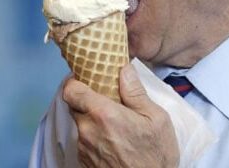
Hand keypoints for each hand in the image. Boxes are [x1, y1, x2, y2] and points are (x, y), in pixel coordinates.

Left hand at [63, 64, 179, 167]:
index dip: (75, 81)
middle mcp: (88, 130)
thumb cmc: (156, 155)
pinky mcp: (85, 162)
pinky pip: (84, 142)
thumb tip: (124, 69)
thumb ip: (135, 92)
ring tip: (116, 124)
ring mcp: (84, 149)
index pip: (71, 90)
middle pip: (75, 106)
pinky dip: (95, 137)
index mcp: (104, 114)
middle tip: (108, 100)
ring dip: (92, 120)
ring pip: (81, 125)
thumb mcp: (157, 118)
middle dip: (88, 100)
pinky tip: (115, 141)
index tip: (86, 77)